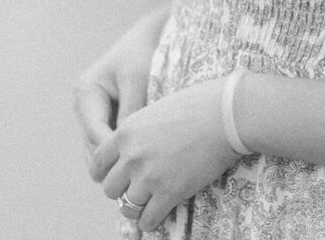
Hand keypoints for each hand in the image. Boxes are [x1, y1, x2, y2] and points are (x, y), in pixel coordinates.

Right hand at [73, 9, 168, 159]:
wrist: (146, 38)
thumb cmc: (142, 55)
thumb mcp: (137, 80)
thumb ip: (130, 112)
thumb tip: (126, 149)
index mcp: (86, 93)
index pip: (94, 134)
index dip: (111, 153)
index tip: (133, 166)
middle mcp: (83, 106)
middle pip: (91, 148)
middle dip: (111, 161)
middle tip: (138, 174)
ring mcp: (91, 114)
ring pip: (98, 151)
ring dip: (115, 158)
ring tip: (140, 167)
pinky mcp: (103, 118)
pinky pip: (108, 143)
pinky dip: (119, 151)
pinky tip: (140, 156)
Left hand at [90, 78, 240, 232]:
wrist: (226, 113)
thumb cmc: (199, 104)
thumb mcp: (158, 110)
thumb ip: (140, 132)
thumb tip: (135, 151)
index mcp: (127, 131)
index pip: (98, 162)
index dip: (107, 172)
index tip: (119, 175)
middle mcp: (132, 155)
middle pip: (110, 188)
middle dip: (123, 190)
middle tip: (139, 186)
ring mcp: (149, 176)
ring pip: (127, 206)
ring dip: (139, 205)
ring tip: (152, 200)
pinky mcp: (169, 192)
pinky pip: (147, 220)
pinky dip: (151, 220)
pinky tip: (161, 212)